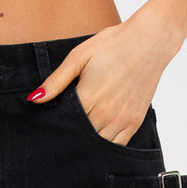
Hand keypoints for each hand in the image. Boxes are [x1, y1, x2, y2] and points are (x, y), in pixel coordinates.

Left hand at [25, 21, 174, 145]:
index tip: (46, 130)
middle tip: (58, 140)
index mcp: (89, 97)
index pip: (64, 124)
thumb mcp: (79, 56)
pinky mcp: (134, 122)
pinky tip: (95, 143)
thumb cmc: (114, 44)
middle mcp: (105, 113)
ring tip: (76, 142)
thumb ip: (56, 80)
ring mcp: (121, 120)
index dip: (54, 128)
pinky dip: (104, 148)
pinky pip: (116, 146)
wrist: (151, 39)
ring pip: (97, 146)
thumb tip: (35, 98)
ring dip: (86, 146)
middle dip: (68, 138)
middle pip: (79, 138)